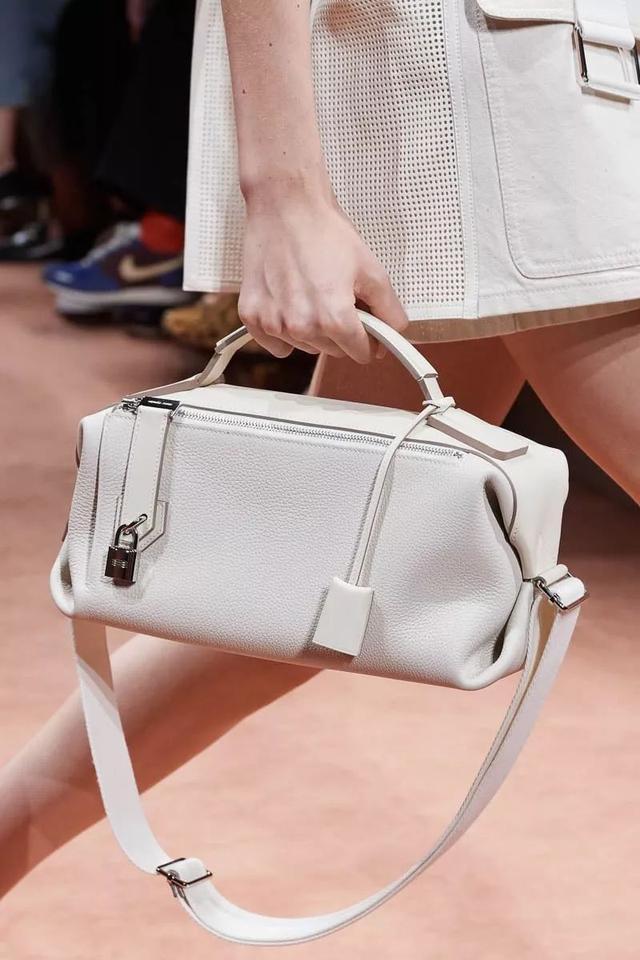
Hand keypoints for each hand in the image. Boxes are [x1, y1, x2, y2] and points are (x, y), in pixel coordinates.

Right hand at [238, 183, 407, 362]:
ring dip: (313, 331)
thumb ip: (388, 307)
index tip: (368, 331)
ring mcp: (274, 323)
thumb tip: (395, 332)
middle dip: (341, 332)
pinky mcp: (252, 316)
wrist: (284, 205)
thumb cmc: (323, 231)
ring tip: (311, 294)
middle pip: (333, 351)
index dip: (369, 342)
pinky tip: (289, 303)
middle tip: (337, 299)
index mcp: (334, 318)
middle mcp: (302, 326)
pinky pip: (277, 345)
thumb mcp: (369, 268)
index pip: (360, 353)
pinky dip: (285, 332)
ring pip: (305, 347)